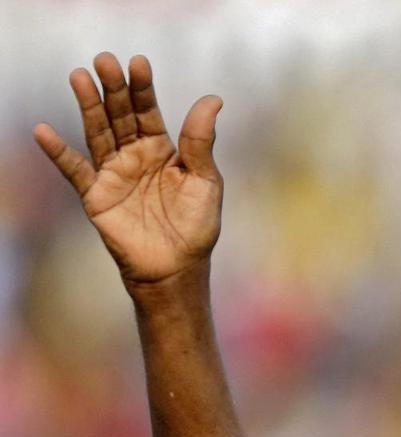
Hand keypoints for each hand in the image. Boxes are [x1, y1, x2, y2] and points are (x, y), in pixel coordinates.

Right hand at [33, 52, 223, 285]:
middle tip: (104, 60)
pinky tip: (44, 131)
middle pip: (120, 115)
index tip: (138, 62)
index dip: (143, 88)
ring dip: (88, 106)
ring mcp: (113, 173)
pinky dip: (58, 152)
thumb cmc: (196, 226)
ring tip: (79, 77)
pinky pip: (75, 170)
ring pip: (98, 133)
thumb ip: (201, 142)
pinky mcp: (96, 195)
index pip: (149, 111)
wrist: (178, 267)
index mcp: (163, 149)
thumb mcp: (205, 181)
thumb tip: (213, 99)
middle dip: (113, 88)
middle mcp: (135, 155)